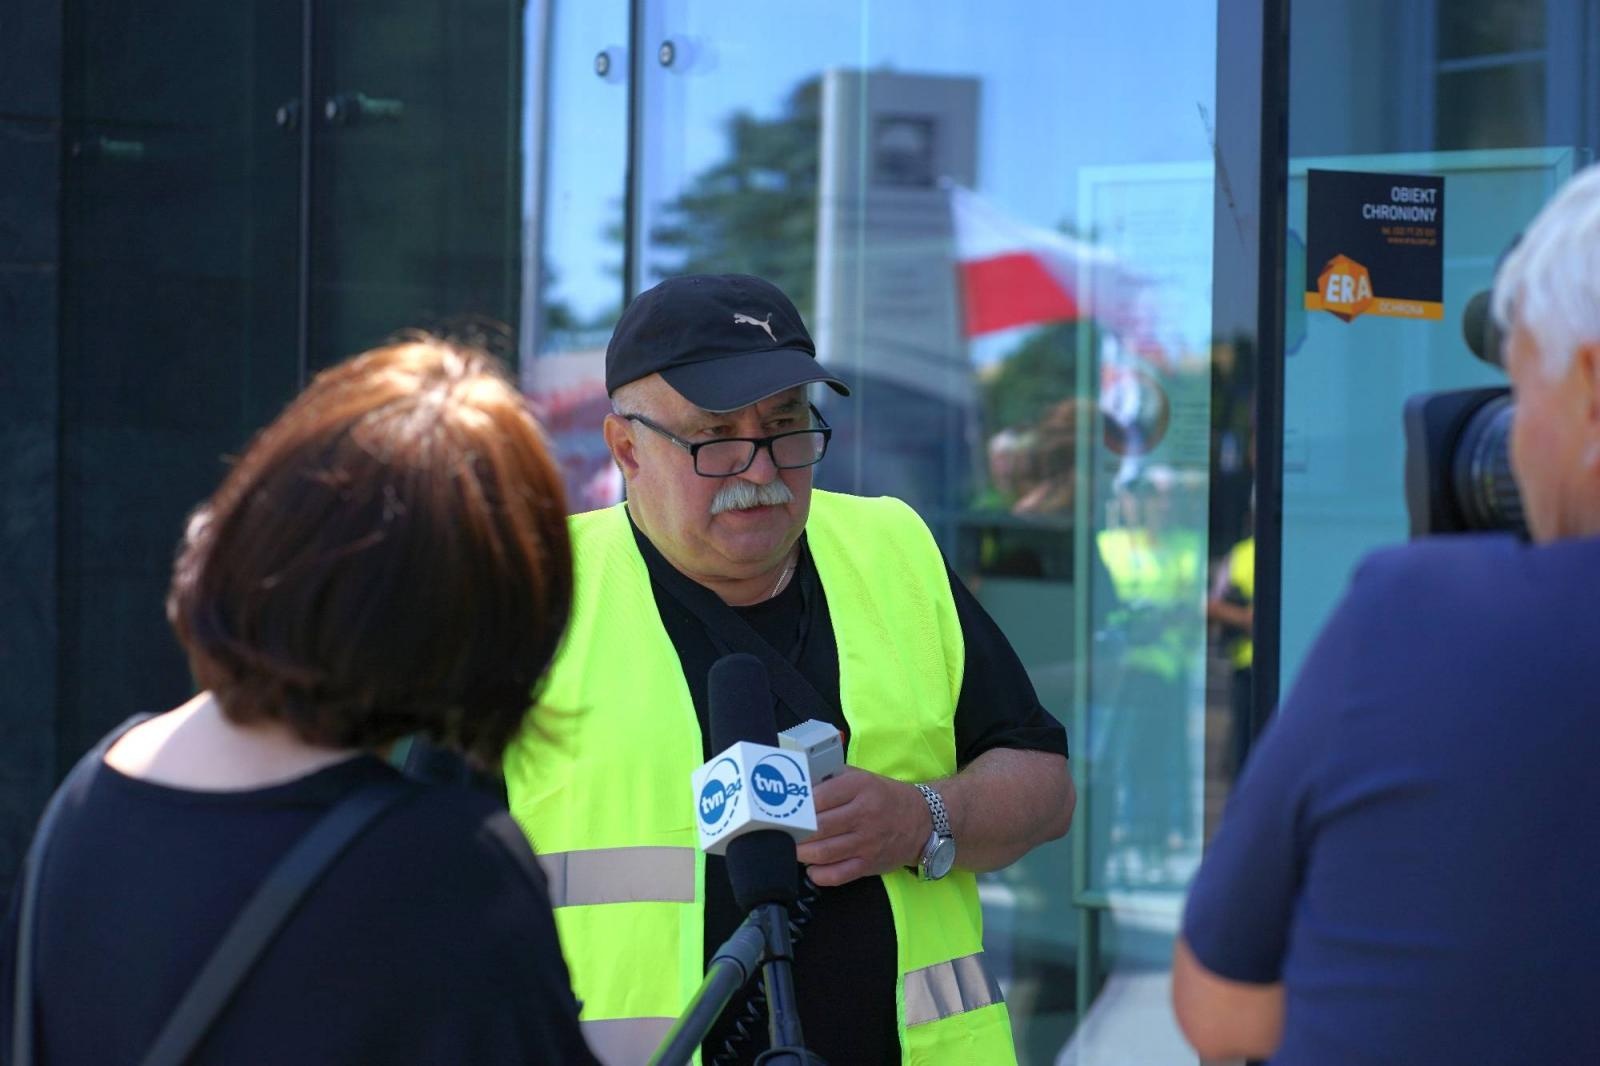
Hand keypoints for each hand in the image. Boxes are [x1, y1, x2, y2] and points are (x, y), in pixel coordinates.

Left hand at [794, 767, 930, 886]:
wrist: (922, 821)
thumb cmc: (885, 796)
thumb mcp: (862, 778)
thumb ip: (833, 779)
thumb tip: (799, 784)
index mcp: (860, 788)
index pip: (820, 797)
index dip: (799, 804)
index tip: (785, 808)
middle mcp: (864, 814)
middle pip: (819, 827)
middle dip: (795, 831)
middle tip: (783, 831)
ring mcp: (866, 842)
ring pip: (824, 852)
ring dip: (802, 852)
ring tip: (793, 847)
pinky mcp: (869, 864)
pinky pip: (838, 875)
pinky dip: (819, 874)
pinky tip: (811, 868)